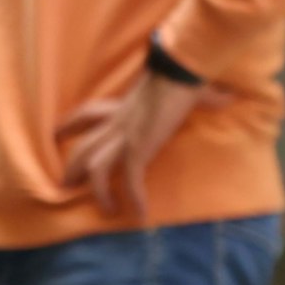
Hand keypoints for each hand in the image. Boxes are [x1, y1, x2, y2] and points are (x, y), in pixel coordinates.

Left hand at [60, 73, 231, 220]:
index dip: (68, 125)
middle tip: (65, 185)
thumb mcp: (182, 89)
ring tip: (106, 210)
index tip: (55, 134)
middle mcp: (117, 122)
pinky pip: (130, 180)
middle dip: (72, 167)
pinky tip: (142, 215)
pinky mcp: (139, 147)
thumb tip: (228, 96)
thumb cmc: (182, 75)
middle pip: (83, 146)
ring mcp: (125, 136)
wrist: (179, 69)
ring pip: (96, 166)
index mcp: (122, 107)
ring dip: (97, 190)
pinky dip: (134, 199)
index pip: (86, 115)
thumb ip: (201, 96)